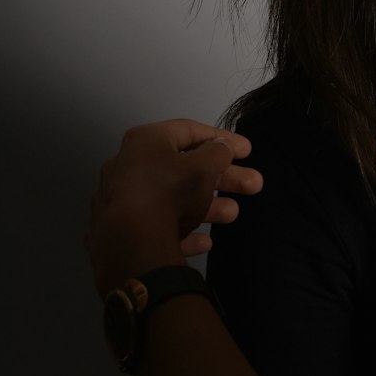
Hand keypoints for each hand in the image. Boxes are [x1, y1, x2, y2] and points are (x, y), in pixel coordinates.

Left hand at [86, 120, 261, 295]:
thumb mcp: (203, 167)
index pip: (190, 131)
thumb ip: (218, 152)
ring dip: (207, 204)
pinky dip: (183, 229)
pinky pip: (159, 225)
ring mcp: (123, 200)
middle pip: (185, 167)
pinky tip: (204, 241)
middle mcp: (130, 166)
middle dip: (223, 177)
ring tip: (233, 213)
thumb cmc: (168, 193)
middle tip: (253, 185)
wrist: (131, 244)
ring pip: (173, 197)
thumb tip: (221, 147)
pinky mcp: (123, 231)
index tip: (248, 151)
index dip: (223, 139)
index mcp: (146, 142)